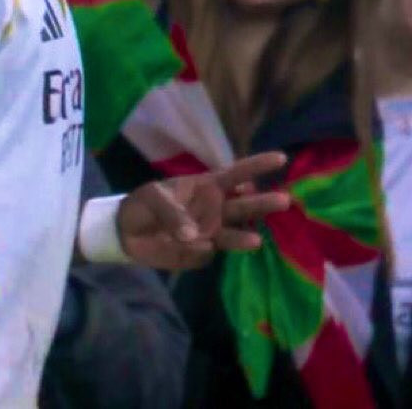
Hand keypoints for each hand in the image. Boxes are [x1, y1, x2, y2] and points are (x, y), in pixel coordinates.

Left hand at [117, 151, 289, 270]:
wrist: (126, 234)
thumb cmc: (144, 204)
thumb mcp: (154, 198)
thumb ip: (174, 213)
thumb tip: (196, 237)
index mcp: (206, 186)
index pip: (237, 173)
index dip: (257, 165)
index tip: (280, 158)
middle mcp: (215, 209)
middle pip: (244, 205)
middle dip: (263, 203)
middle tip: (285, 201)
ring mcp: (210, 232)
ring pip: (234, 234)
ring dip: (246, 237)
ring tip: (258, 240)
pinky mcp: (200, 254)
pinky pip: (209, 253)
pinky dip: (204, 252)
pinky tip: (192, 247)